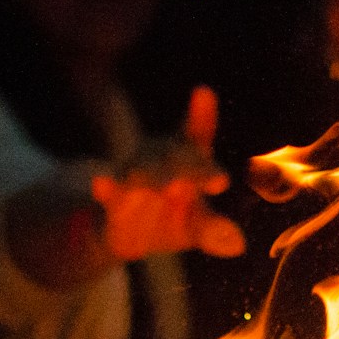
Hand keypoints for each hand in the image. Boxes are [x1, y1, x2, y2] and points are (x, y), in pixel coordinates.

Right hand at [91, 87, 246, 260]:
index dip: (201, 115)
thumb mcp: (197, 227)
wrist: (127, 232)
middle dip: (190, 165)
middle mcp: (162, 158)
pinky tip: (101, 183)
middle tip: (203, 175)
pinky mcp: (111, 194)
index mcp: (190, 159)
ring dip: (152, 175)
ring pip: (142, 168)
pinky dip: (107, 186)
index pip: (198, 133)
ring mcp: (135, 173)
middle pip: (176, 153)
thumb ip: (214, 232)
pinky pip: (109, 189)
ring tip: (166, 184)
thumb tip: (237, 244)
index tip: (203, 94)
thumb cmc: (173, 219)